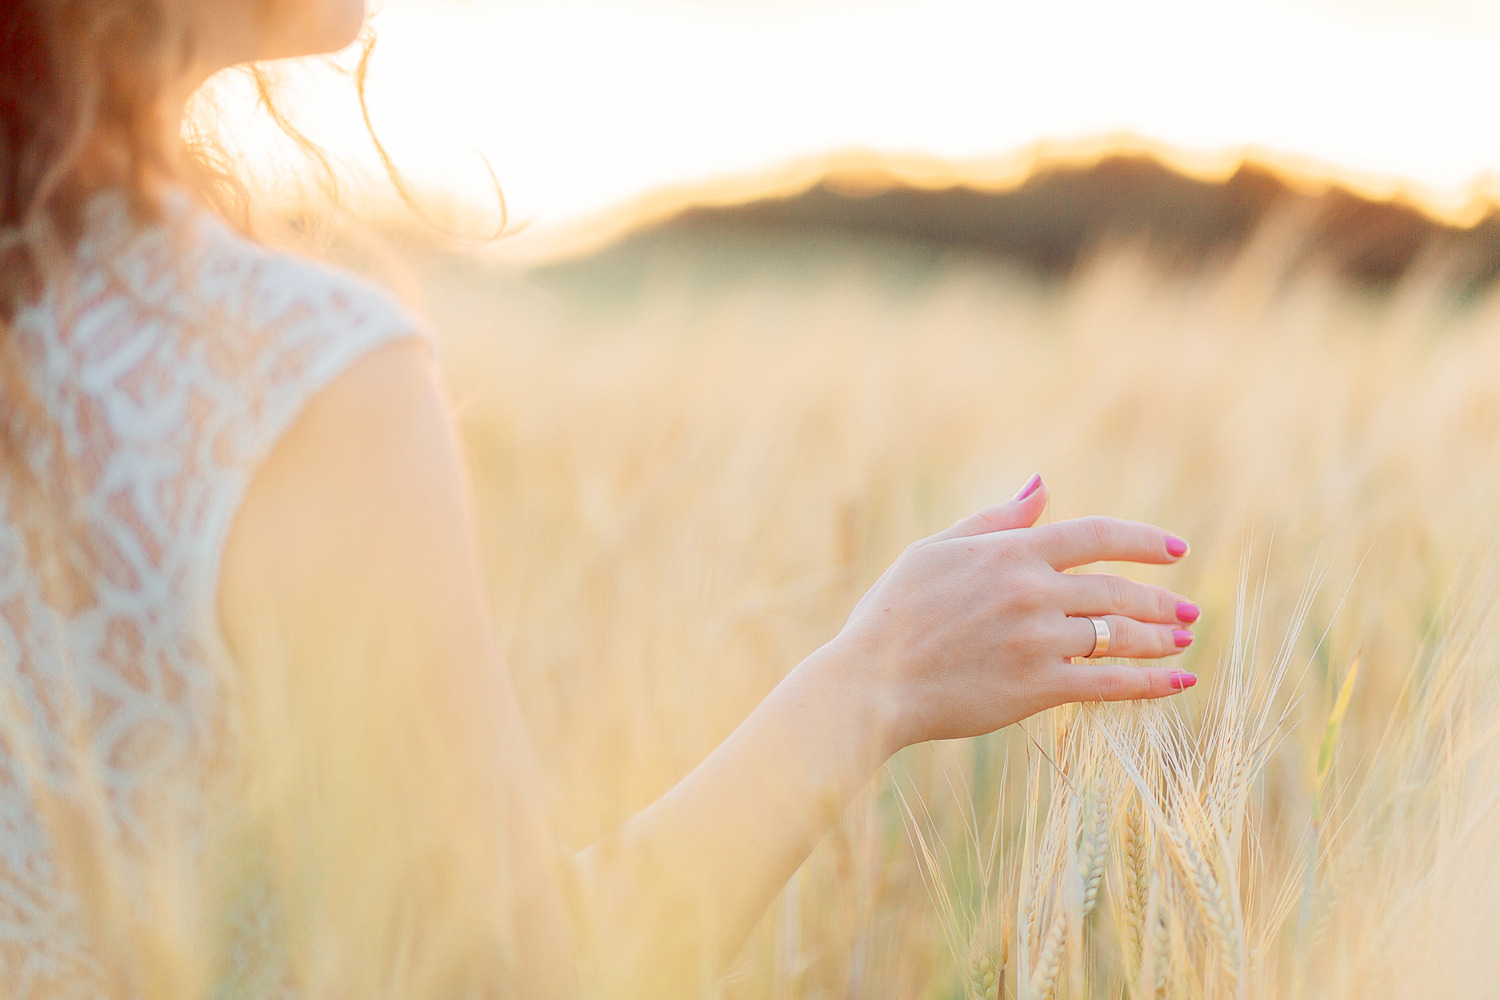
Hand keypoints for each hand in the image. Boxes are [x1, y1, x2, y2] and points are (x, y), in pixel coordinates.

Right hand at [828, 474, 1198, 749]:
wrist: (869, 681)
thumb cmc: (893, 614)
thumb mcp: (936, 550)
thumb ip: (994, 520)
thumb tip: (1041, 487)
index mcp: (1010, 552)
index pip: (1096, 535)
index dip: (1143, 541)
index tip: (1175, 550)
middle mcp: (1032, 591)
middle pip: (1116, 590)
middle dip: (1160, 600)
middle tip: (1187, 610)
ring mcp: (1038, 640)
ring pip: (1118, 636)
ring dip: (1160, 638)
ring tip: (1184, 641)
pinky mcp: (1037, 687)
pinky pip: (1109, 684)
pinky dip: (1151, 684)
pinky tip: (1179, 683)